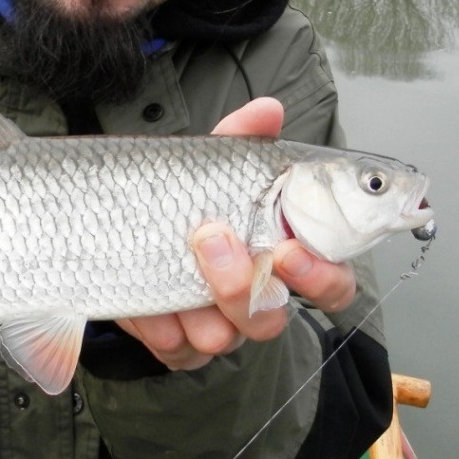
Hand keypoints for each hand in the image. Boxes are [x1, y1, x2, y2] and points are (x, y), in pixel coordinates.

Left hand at [116, 99, 356, 370]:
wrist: (127, 231)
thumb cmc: (189, 202)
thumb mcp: (211, 169)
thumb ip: (240, 141)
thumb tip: (267, 110)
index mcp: (281, 258)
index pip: (332, 284)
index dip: (320, 276)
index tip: (288, 250)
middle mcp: (256, 298)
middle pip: (272, 318)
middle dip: (241, 284)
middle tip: (212, 240)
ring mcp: (218, 326)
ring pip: (223, 338)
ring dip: (197, 306)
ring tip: (172, 270)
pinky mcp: (177, 344)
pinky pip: (174, 348)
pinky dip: (156, 322)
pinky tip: (143, 300)